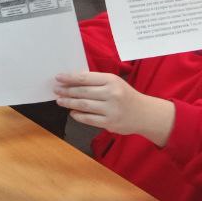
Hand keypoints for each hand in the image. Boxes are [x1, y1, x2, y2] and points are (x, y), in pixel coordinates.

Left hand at [54, 71, 175, 146]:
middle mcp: (112, 94)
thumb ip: (96, 81)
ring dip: (69, 103)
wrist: (145, 114)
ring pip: (84, 105)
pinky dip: (78, 115)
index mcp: (111, 80)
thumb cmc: (125, 96)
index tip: (58, 77)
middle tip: (56, 90)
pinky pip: (89, 119)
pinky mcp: (110, 123)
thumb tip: (73, 79)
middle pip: (83, 92)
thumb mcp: (114, 83)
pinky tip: (72, 112)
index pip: (85, 78)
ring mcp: (111, 109)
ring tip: (60, 101)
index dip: (69, 78)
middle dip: (67, 91)